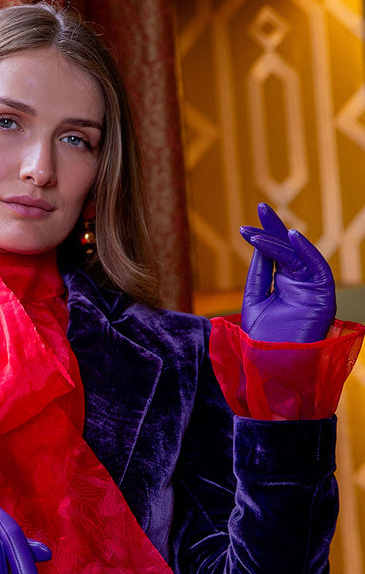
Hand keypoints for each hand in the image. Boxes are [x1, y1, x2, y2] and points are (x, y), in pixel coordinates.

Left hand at [240, 203, 335, 341]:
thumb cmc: (260, 339)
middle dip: (275, 228)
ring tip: (261, 227)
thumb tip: (259, 244)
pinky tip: (292, 236)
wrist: (269, 367)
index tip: (249, 221)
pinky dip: (307, 252)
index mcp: (284, 284)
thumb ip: (259, 273)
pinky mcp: (323, 298)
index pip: (276, 254)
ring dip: (282, 240)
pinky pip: (319, 269)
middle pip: (289, 250)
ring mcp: (312, 290)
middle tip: (261, 207)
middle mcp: (300, 283)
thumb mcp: (254, 300)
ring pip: (299, 257)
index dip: (266, 235)